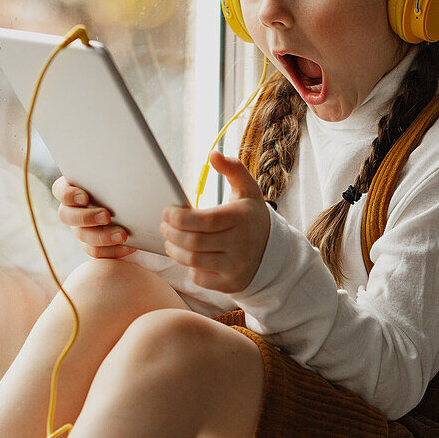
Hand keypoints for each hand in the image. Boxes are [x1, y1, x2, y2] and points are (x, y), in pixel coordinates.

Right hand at [51, 175, 136, 258]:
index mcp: (72, 188)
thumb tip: (121, 161)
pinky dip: (113, 251)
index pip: (60, 190)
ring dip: (103, 237)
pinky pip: (97, 251)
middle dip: (87, 217)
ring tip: (123, 235)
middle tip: (107, 216)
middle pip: (67, 216)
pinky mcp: (91, 244)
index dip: (69, 195)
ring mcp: (79, 228)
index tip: (85, 197)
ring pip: (83, 237)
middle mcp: (71, 209)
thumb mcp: (116, 173)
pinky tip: (129, 247)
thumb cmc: (122, 180)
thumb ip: (113, 170)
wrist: (133, 201)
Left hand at [159, 150, 270, 292]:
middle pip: (194, 242)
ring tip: (170, 240)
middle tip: (164, 225)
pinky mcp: (230, 283)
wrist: (274, 253)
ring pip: (193, 260)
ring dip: (175, 250)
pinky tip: (188, 256)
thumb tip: (213, 154)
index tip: (167, 212)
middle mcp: (241, 244)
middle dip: (171, 233)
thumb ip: (233, 169)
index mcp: (242, 218)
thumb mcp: (248, 191)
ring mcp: (236, 266)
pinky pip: (199, 277)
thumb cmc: (251, 217)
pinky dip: (189, 267)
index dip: (179, 218)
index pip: (204, 221)